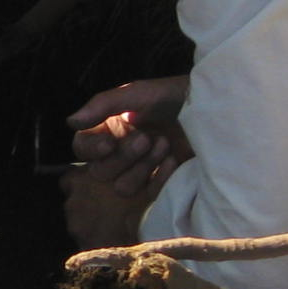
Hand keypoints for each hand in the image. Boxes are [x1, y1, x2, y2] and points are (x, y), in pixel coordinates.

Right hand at [60, 76, 191, 249]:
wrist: (218, 111)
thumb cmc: (178, 96)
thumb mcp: (139, 93)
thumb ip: (104, 104)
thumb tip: (70, 121)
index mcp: (111, 129)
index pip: (82, 148)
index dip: (91, 149)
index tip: (108, 144)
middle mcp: (121, 152)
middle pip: (100, 171)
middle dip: (124, 156)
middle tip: (147, 138)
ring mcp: (142, 171)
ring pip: (122, 187)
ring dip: (142, 167)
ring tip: (165, 145)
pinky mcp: (162, 185)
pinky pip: (148, 195)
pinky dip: (160, 178)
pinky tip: (174, 161)